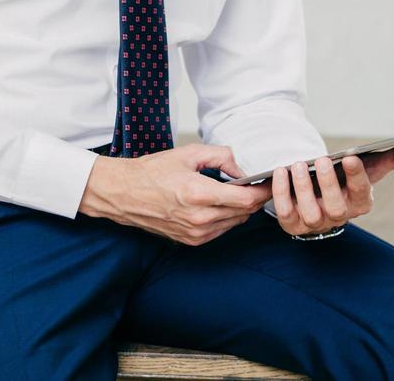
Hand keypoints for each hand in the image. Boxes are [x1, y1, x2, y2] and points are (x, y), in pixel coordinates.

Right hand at [77, 144, 272, 245]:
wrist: (124, 193)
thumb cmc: (151, 172)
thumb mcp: (188, 153)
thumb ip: (222, 156)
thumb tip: (242, 167)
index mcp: (199, 193)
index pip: (246, 199)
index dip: (263, 191)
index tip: (269, 182)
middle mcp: (199, 218)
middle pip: (244, 212)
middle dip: (255, 199)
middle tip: (259, 185)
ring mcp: (195, 232)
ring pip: (235, 223)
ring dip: (242, 209)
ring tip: (241, 192)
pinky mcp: (191, 240)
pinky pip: (221, 230)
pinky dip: (227, 218)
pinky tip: (222, 204)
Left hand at [269, 139, 393, 237]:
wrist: (318, 194)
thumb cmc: (347, 178)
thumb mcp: (367, 167)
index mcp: (360, 203)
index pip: (361, 194)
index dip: (357, 177)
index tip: (350, 157)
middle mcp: (338, 217)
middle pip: (335, 208)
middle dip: (328, 183)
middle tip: (321, 159)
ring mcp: (314, 224)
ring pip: (309, 213)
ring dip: (303, 188)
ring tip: (298, 164)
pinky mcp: (291, 225)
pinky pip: (285, 213)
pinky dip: (281, 192)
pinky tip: (280, 171)